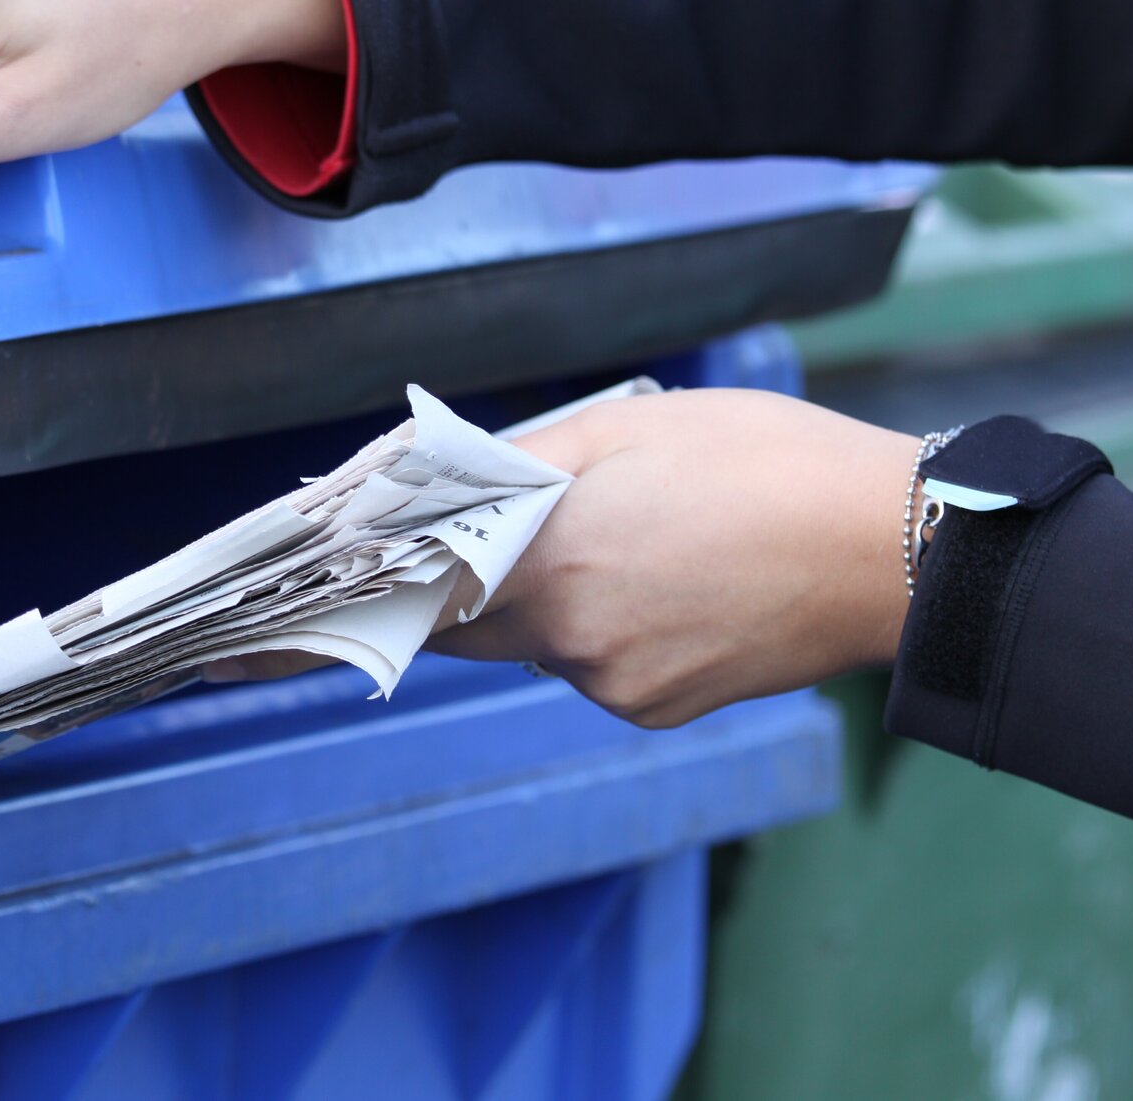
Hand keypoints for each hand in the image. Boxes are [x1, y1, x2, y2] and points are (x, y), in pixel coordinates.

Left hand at [208, 389, 917, 729]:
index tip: (240, 640)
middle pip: (464, 617)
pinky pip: (591, 666)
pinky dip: (603, 626)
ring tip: (638, 536)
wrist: (892, 552)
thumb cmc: (767, 463)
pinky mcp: (656, 708)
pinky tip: (670, 579)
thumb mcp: (630, 425)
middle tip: (485, 535)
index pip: (403, 591)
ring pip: (534, 640)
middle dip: (460, 577)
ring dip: (546, 594)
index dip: (335, 603)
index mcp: (546, 558)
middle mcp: (566, 639)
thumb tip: (427, 489)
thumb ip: (516, 463)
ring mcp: (612, 684)